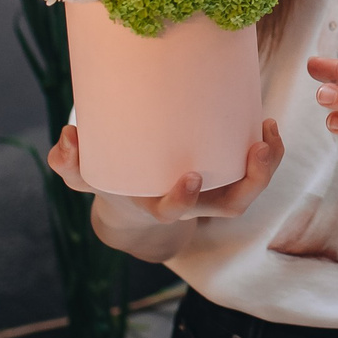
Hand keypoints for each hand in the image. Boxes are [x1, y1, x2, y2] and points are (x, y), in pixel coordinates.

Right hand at [49, 119, 282, 224]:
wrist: (134, 194)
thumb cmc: (111, 179)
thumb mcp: (85, 174)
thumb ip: (70, 162)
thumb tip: (68, 137)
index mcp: (157, 206)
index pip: (173, 213)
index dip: (183, 199)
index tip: (191, 176)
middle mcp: (192, 205)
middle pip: (230, 206)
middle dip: (251, 182)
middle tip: (258, 149)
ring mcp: (212, 193)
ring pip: (249, 191)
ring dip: (267, 166)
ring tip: (270, 131)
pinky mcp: (225, 175)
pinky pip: (254, 172)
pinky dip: (267, 153)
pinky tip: (267, 125)